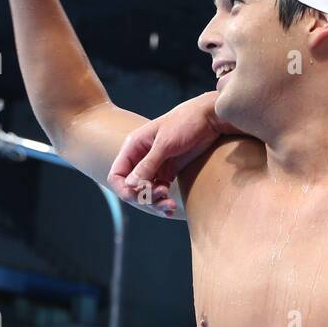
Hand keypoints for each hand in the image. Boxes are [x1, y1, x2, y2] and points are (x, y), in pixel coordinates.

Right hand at [106, 92, 240, 216]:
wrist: (210, 118)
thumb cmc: (186, 123)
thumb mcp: (165, 144)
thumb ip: (148, 165)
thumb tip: (131, 185)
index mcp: (134, 147)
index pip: (117, 175)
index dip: (124, 189)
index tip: (139, 195)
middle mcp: (142, 157)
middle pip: (132, 187)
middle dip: (144, 196)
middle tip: (162, 195)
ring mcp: (155, 165)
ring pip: (146, 192)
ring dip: (155, 201)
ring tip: (170, 204)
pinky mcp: (169, 170)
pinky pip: (160, 190)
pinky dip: (163, 200)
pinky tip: (170, 208)